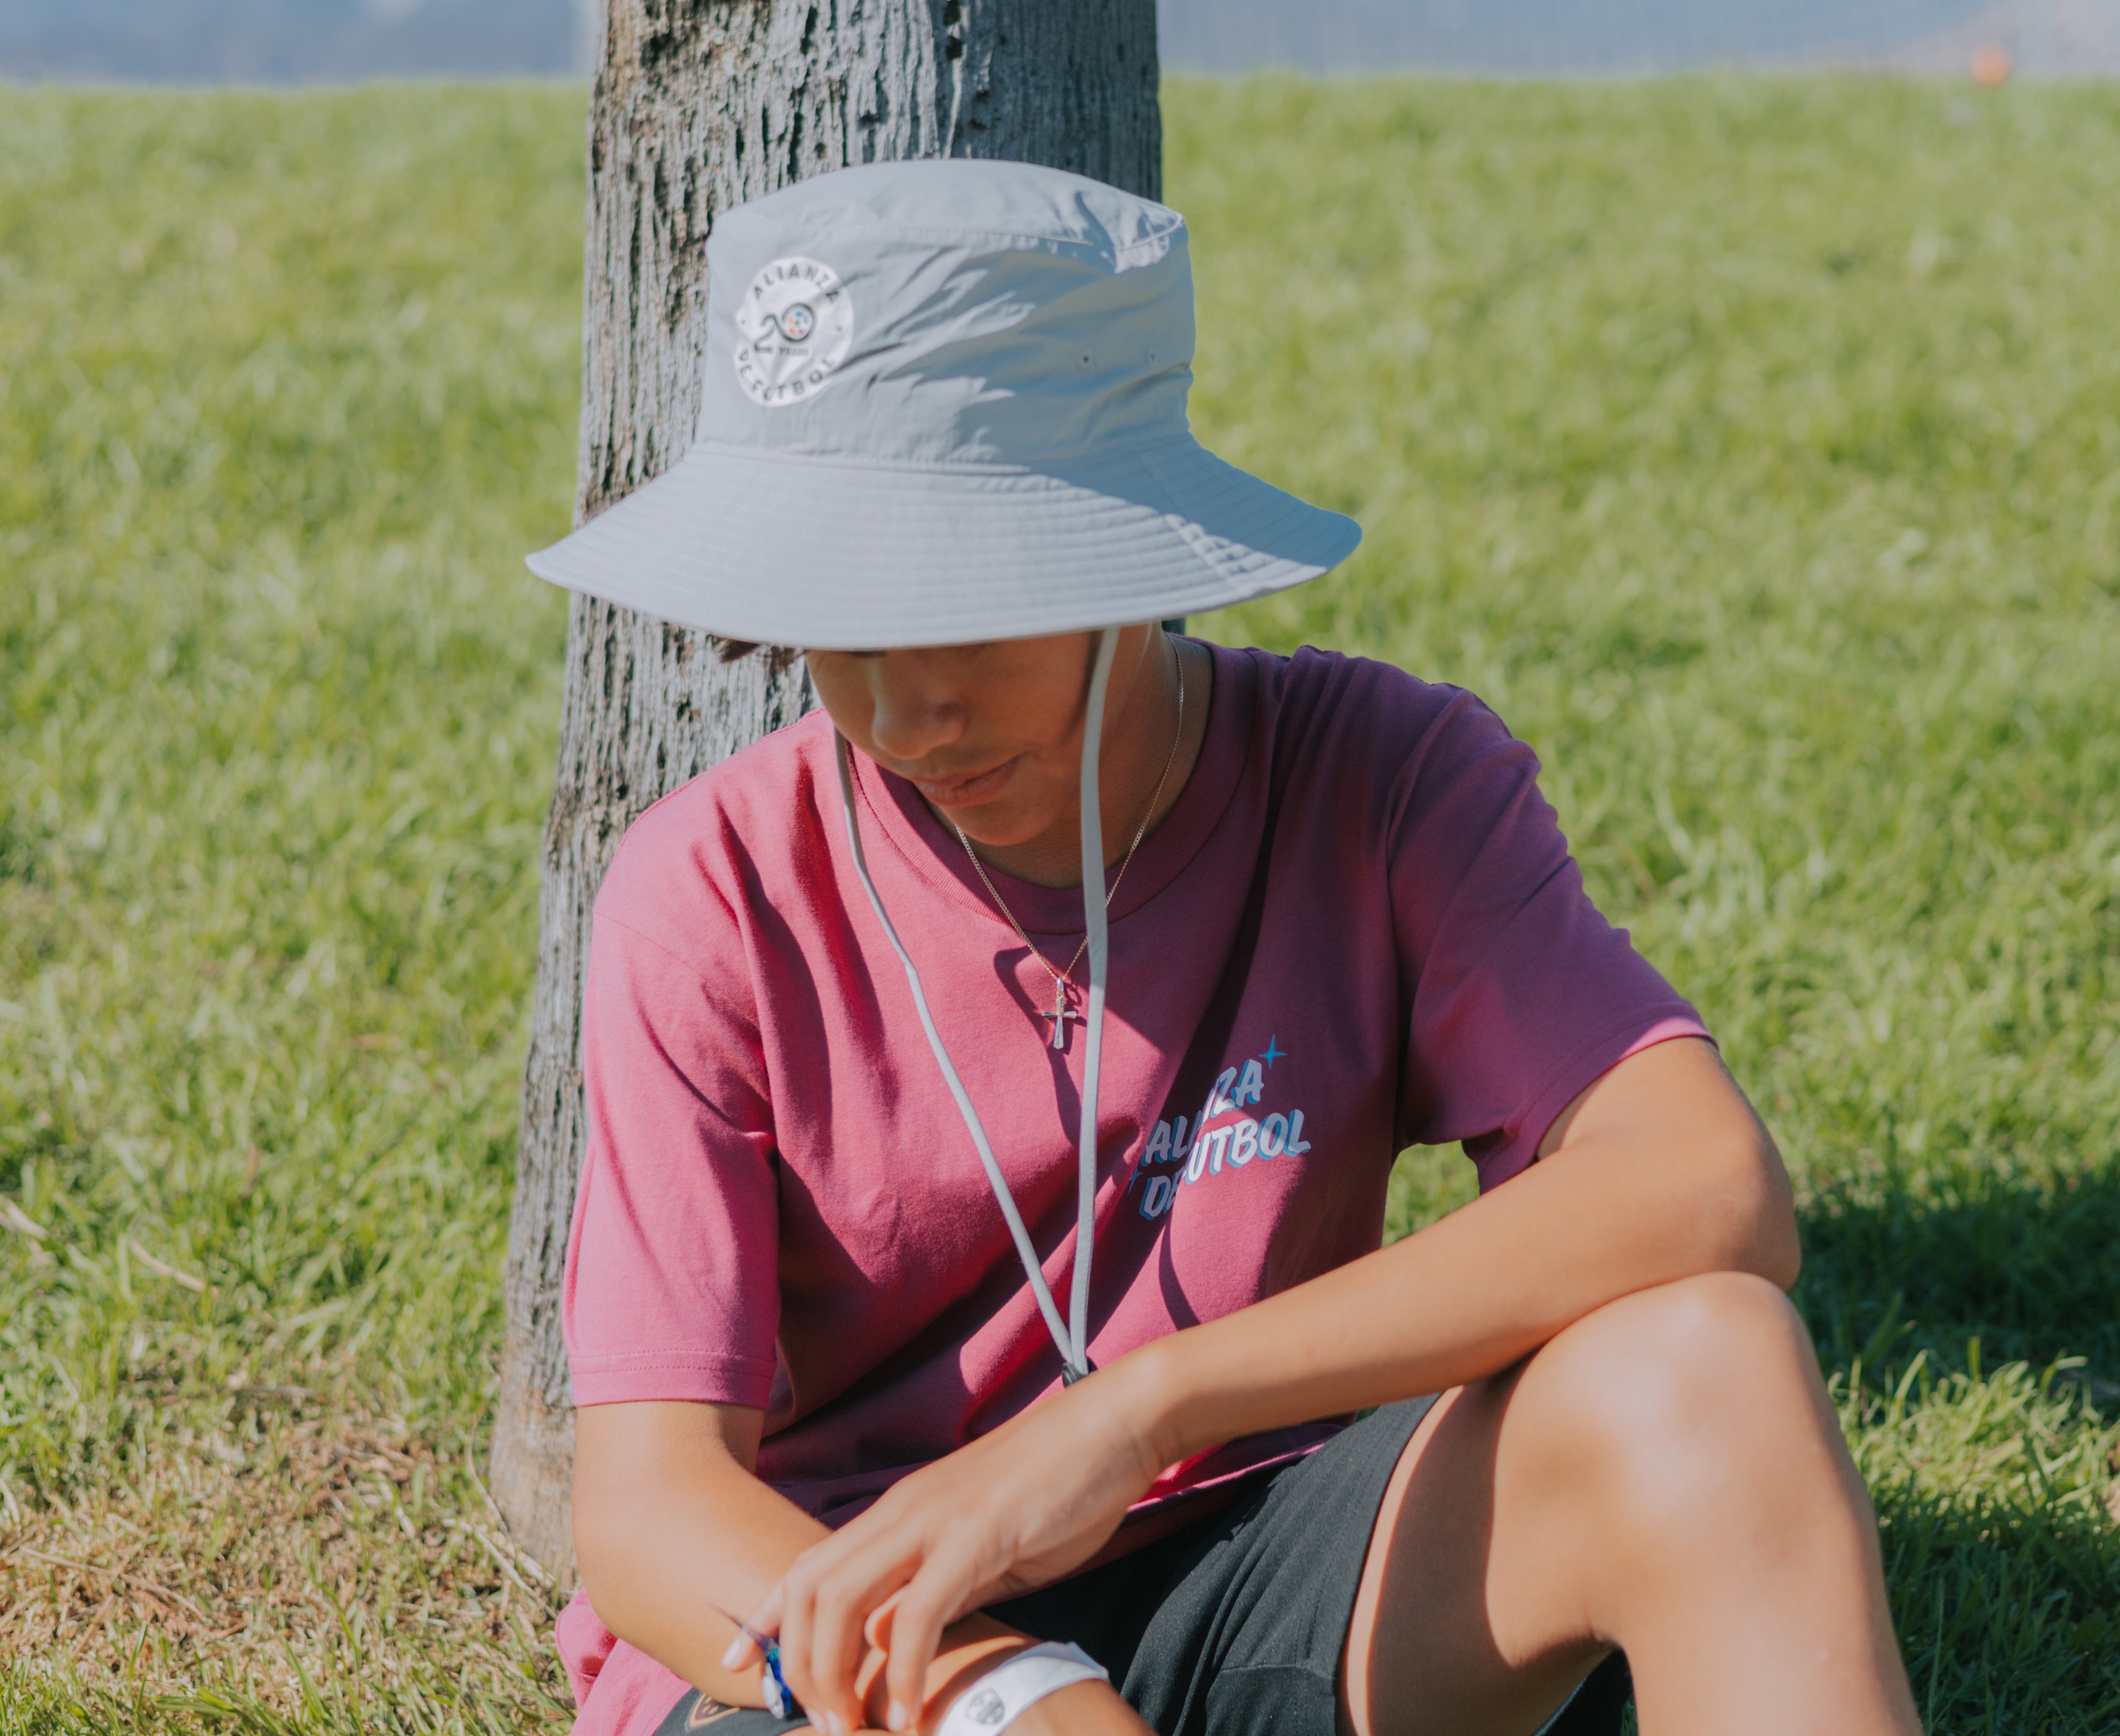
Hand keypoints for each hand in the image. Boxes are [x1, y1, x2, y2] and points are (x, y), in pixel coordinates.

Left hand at [725, 1363, 1166, 1733]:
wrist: (1114, 1425)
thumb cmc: (1056, 1485)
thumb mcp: (983, 1543)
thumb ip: (940, 1583)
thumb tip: (904, 1634)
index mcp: (900, 1511)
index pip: (808, 1564)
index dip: (766, 1618)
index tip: (740, 1667)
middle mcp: (902, 1511)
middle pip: (808, 1586)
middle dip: (795, 1661)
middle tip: (814, 1723)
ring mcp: (935, 1520)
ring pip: (843, 1597)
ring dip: (834, 1672)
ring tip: (850, 1728)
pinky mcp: (977, 1536)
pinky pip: (918, 1611)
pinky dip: (903, 1668)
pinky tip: (910, 1713)